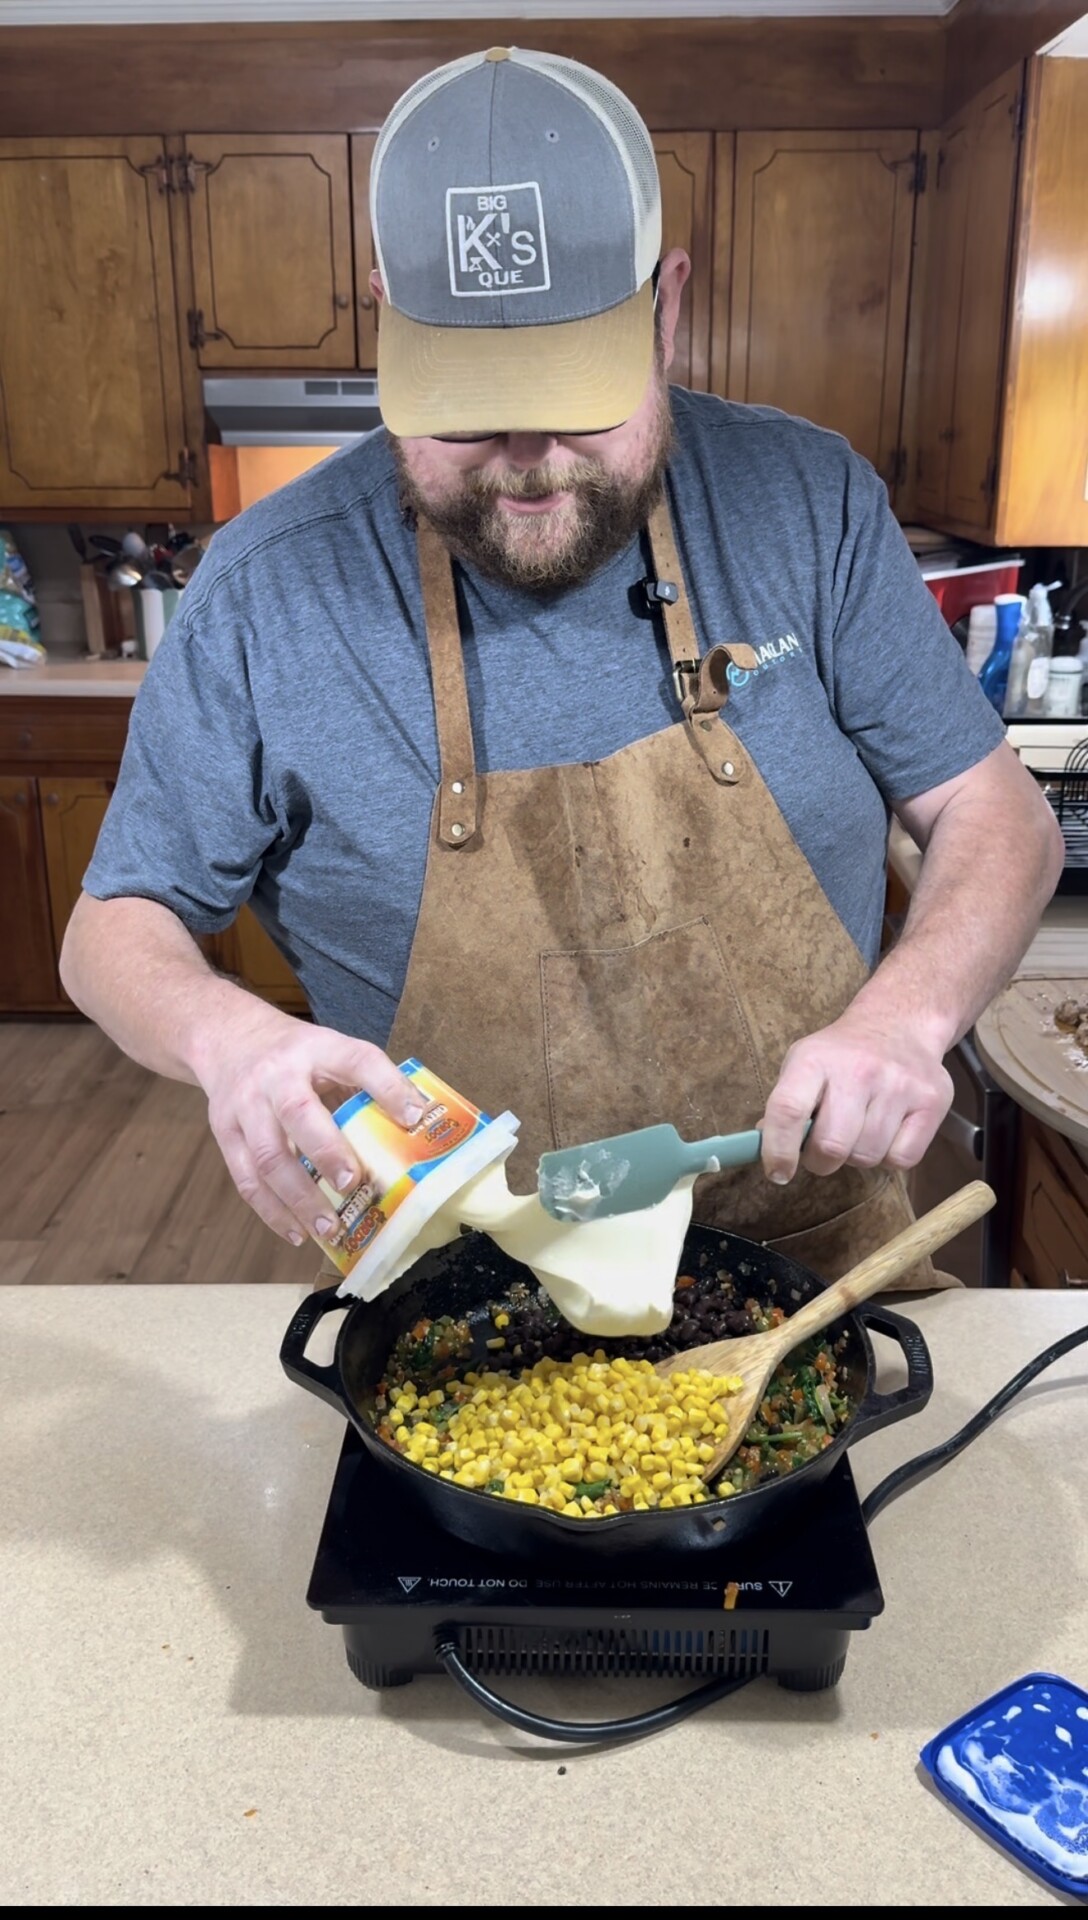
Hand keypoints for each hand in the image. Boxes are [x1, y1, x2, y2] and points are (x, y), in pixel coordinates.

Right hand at [190, 1001, 424, 1243]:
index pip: (356, 1061)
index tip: (414, 1118)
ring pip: (268, 1155)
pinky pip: (246, 1177)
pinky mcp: (224, 1132)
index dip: (387, 1086)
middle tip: (353, 1184)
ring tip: (328, 1228)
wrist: (229, 1038)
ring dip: (299, 1197)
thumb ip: (365, 1082)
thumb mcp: (330, 1051)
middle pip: (298, 1114)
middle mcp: (276, 1076)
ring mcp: (245, 1105)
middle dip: (327, 1152)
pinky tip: (296, 1232)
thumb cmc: (296, 1056)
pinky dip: (271, 1210)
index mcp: (316, 1049)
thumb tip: (416, 1124)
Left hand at [758, 1008, 953, 1184]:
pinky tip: (887, 1131)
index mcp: (814, 1060)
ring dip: (857, 1156)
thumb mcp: (804, 1063)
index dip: (778, 1150)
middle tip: (823, 1152)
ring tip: (859, 1130)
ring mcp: (898, 1085)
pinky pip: (901, 1159)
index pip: (788, 1110)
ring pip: (867, 1157)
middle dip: (821, 1161)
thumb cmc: (843, 1053)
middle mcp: (858, 1069)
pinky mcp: (932, 1101)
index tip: (778, 1172)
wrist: (900, 1024)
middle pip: (831, 1146)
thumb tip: (764, 1143)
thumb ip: (786, 1103)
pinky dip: (890, 1157)